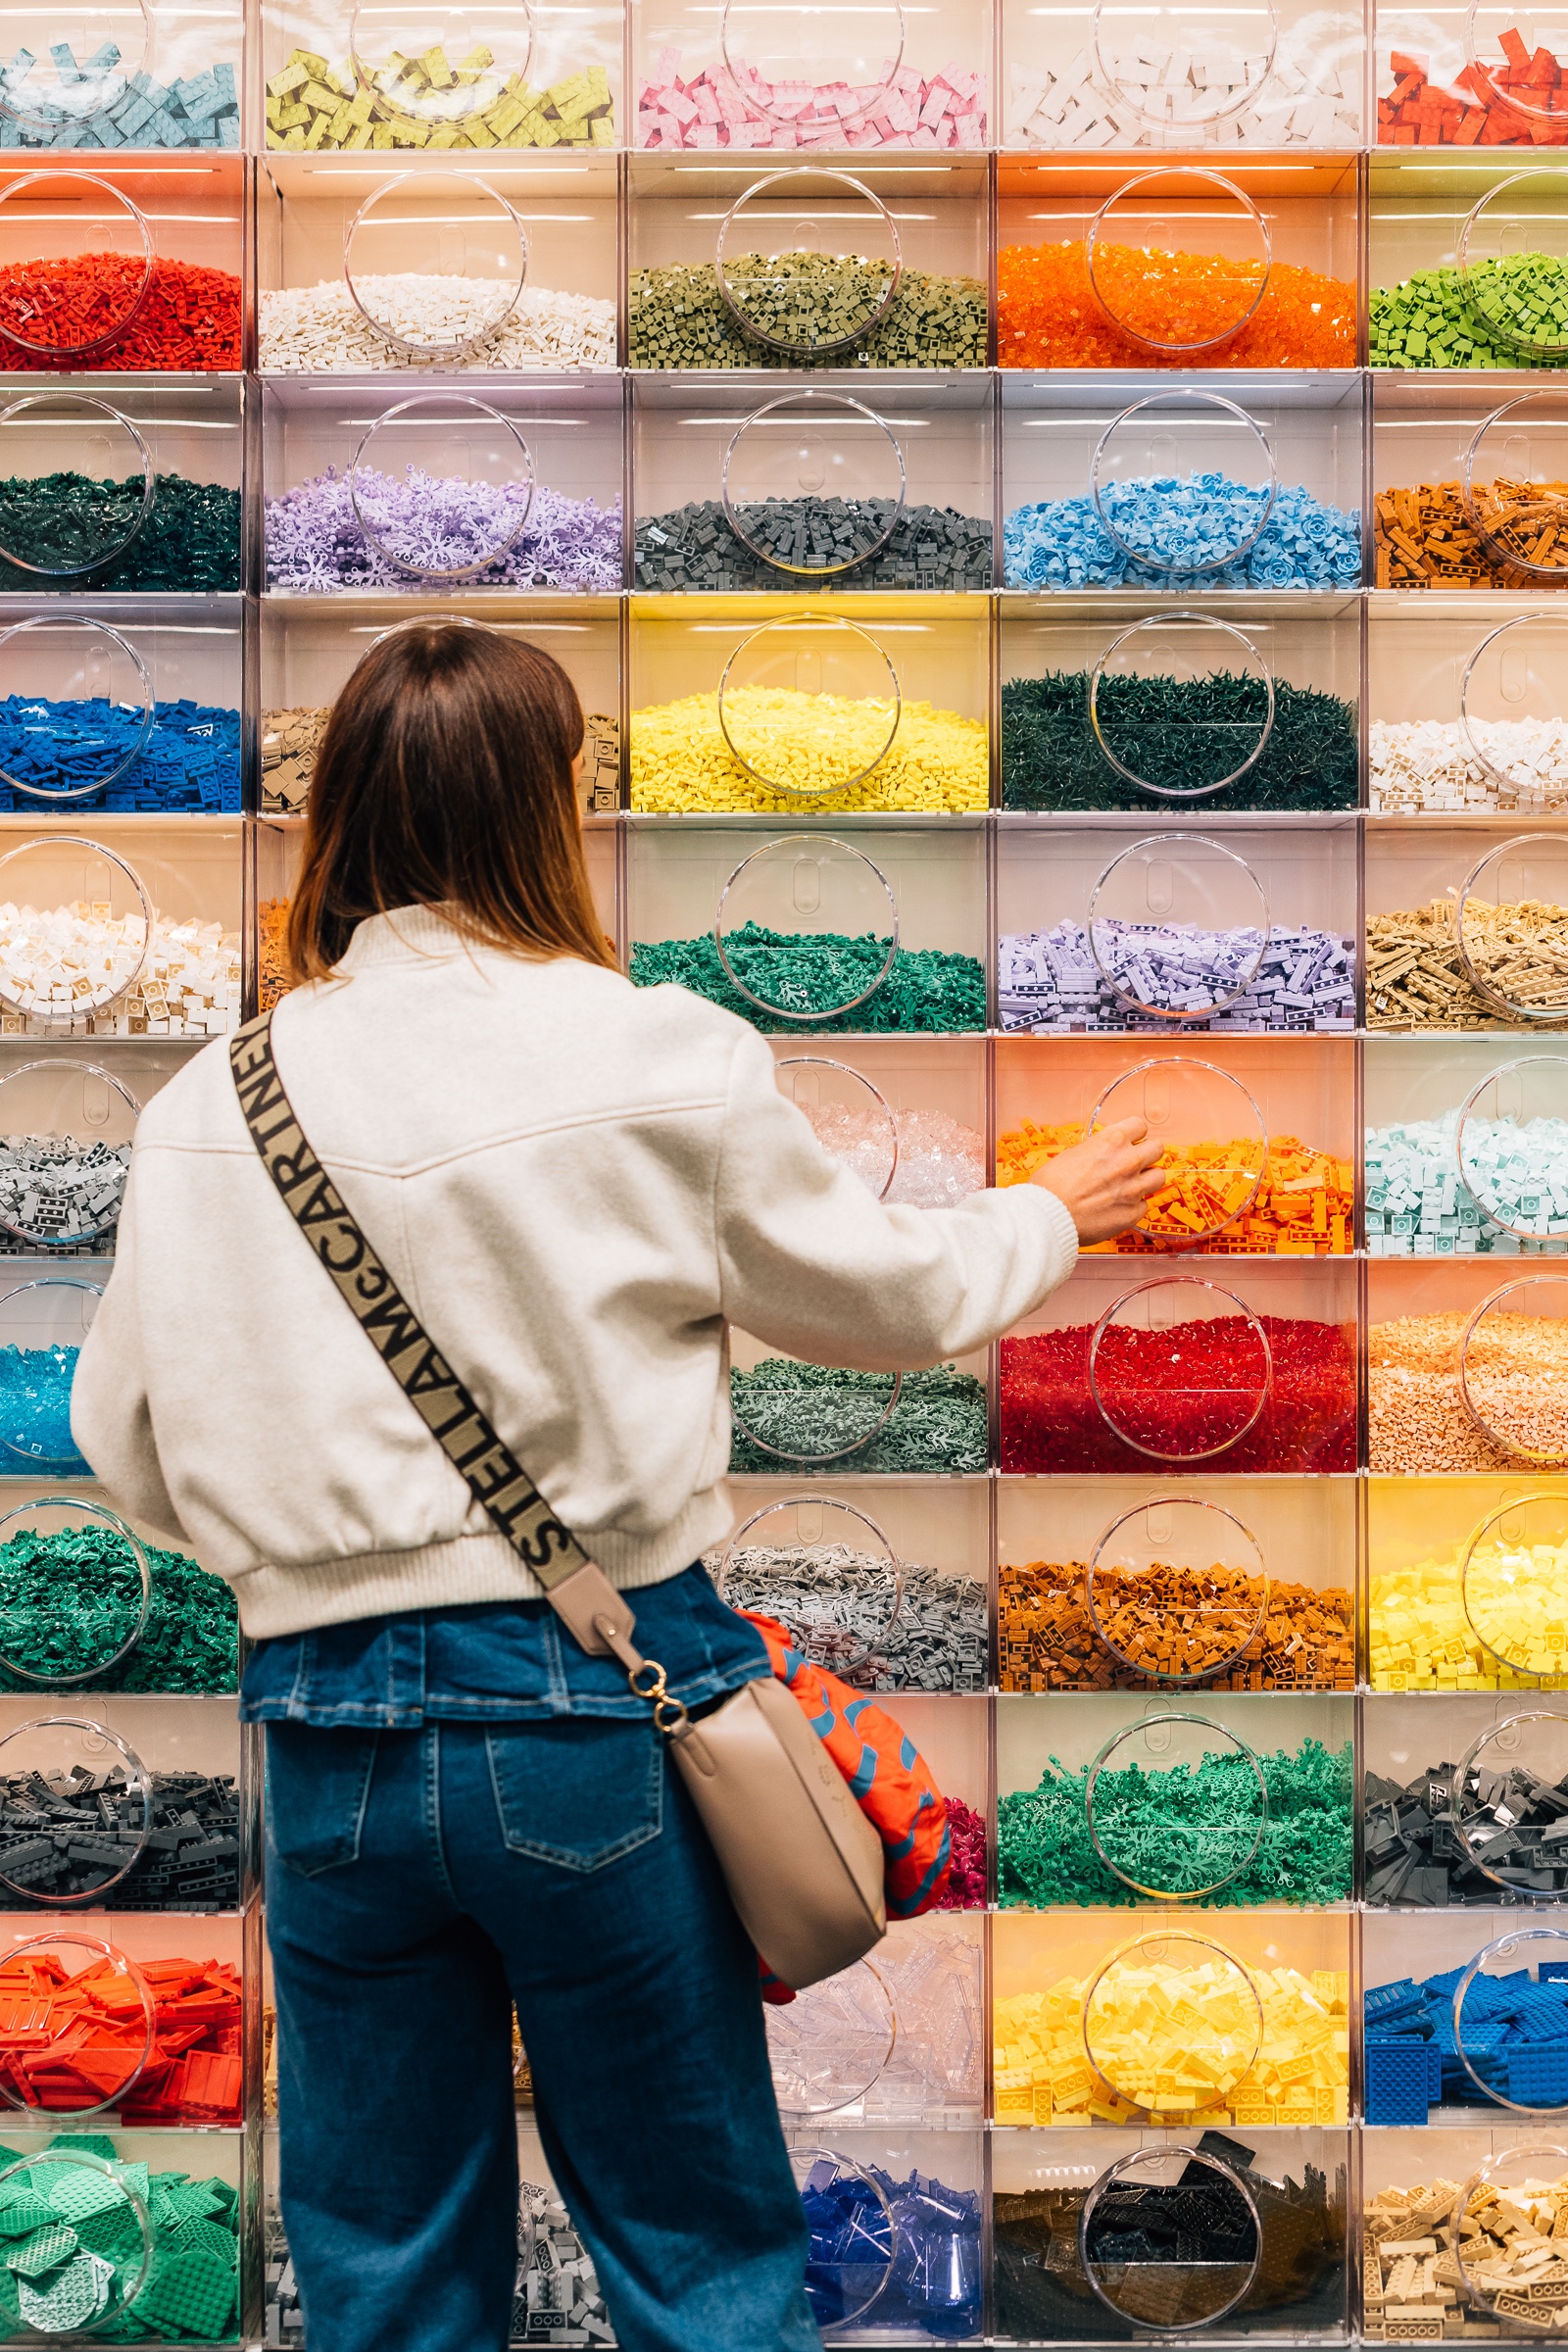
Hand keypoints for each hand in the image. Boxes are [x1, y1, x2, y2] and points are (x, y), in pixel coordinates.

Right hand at [1031, 1116, 1165, 1245]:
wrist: (1048, 1216)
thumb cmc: (1051, 1186)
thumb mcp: (1072, 1154)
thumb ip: (1096, 1152)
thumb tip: (1103, 1155)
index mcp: (1111, 1141)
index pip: (1140, 1126)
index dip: (1134, 1134)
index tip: (1130, 1140)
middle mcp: (1128, 1161)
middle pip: (1157, 1148)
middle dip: (1147, 1154)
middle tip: (1135, 1162)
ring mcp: (1133, 1188)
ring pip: (1158, 1177)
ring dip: (1146, 1179)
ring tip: (1131, 1185)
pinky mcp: (1132, 1213)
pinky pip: (1144, 1205)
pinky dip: (1134, 1205)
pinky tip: (1118, 1207)